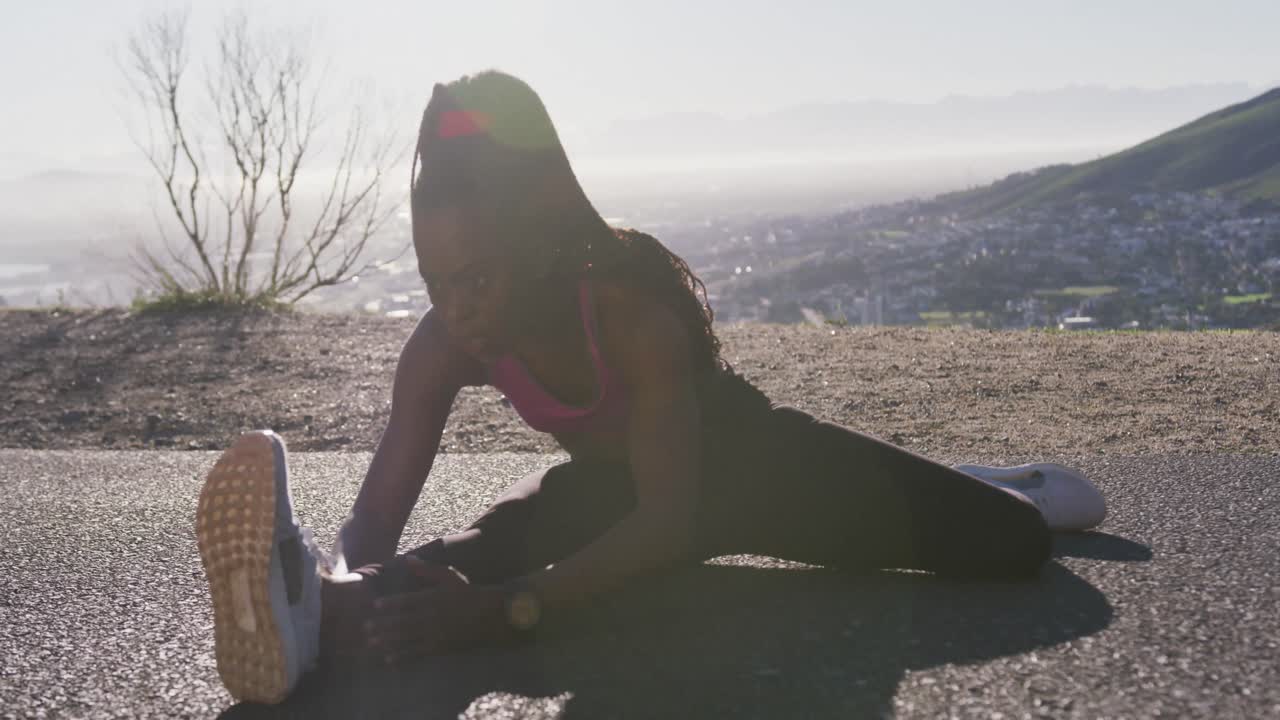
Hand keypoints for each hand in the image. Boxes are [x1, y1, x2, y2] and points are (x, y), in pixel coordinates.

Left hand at [365, 558, 512, 663]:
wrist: (490, 616)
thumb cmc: (468, 594)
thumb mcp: (449, 577)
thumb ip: (427, 570)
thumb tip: (408, 558)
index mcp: (432, 598)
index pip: (407, 601)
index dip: (390, 603)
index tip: (374, 605)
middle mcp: (432, 616)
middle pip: (403, 621)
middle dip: (383, 625)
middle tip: (365, 629)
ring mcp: (435, 634)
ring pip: (407, 639)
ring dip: (388, 641)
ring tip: (371, 644)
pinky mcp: (440, 647)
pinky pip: (417, 653)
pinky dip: (403, 656)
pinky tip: (390, 659)